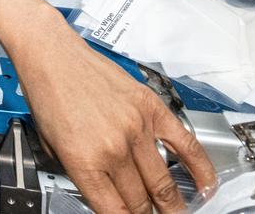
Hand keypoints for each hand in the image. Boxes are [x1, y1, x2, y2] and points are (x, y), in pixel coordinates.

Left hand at [12, 13, 217, 212]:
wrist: (51, 55)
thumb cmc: (47, 94)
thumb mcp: (52, 147)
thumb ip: (81, 175)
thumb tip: (103, 196)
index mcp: (84, 162)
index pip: (114, 211)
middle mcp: (113, 148)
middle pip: (141, 201)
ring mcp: (136, 127)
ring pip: (164, 181)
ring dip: (174, 204)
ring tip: (178, 212)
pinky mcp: (150, 108)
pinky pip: (186, 145)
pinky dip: (201, 170)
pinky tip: (207, 186)